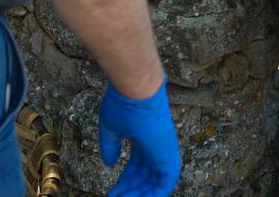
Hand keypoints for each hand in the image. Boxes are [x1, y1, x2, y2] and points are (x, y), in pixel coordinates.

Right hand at [98, 78, 181, 196]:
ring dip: (139, 195)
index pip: (136, 166)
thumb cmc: (123, 104)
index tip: (111, 192)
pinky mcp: (168, 156)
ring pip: (154, 182)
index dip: (124, 181)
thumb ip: (111, 146)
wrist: (136, 92)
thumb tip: (110, 163)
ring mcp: (163, 151)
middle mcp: (156, 146)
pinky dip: (153, 194)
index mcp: (144, 139)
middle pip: (143, 176)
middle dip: (129, 190)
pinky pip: (165, 183)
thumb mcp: (111, 128)